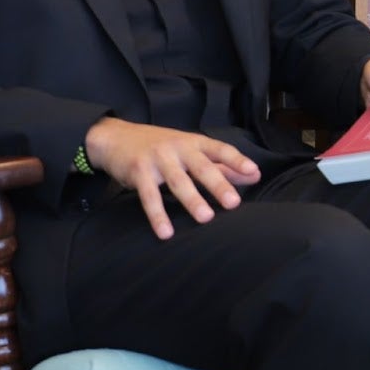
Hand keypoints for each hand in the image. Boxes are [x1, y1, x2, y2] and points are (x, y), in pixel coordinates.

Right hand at [83, 116, 260, 237]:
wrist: (114, 137)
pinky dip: (158, 215)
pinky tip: (166, 232)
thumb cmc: (159, 146)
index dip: (237, 160)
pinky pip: (149, 196)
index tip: (254, 172)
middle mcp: (178, 147)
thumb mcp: (190, 150)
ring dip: (192, 200)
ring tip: (205, 218)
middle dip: (218, 185)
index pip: (220, 149)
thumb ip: (220, 164)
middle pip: (202, 167)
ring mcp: (158, 158)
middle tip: (233, 203)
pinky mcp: (139, 171)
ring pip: (178, 181)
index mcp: (194, 142)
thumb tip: (253, 175)